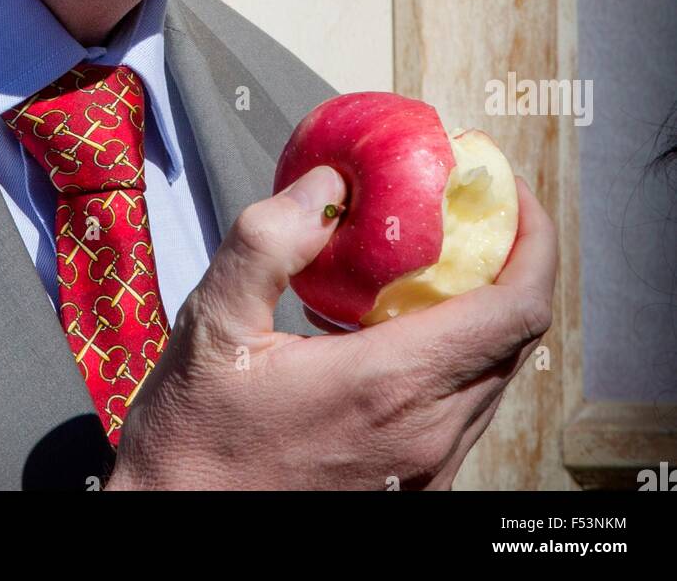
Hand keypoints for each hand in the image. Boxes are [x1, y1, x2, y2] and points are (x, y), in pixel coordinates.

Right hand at [105, 167, 555, 490]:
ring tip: (436, 265)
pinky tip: (395, 331)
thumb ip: (269, 240)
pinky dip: (454, 357)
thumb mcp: (211, 324)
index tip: (511, 194)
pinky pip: (462, 412)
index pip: (516, 310)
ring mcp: (426, 472)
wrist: (180, 531)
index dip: (534, 242)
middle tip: (474, 215)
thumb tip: (327, 182)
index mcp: (390, 385)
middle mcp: (427, 435)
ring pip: (492, 378)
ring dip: (483, 313)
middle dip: (511, 266)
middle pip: (515, 340)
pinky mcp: (414, 493)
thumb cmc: (192, 440)